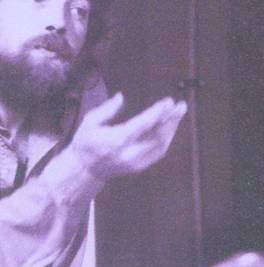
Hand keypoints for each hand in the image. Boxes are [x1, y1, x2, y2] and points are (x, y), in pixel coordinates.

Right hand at [70, 92, 186, 180]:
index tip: (167, 102)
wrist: (84, 170)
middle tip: (181, 105)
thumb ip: (106, 109)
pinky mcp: (139, 167)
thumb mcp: (89, 122)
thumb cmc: (85, 143)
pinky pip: (158, 152)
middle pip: (157, 137)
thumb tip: (121, 97)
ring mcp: (135, 163)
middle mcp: (128, 154)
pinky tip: (169, 127)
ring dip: (171, 129)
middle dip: (171, 120)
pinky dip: (166, 138)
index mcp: (116, 141)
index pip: (142, 125)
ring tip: (177, 114)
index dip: (157, 113)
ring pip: (161, 145)